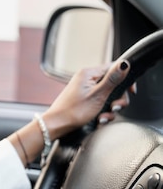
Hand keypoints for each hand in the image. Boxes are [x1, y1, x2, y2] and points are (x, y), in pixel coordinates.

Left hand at [8, 59, 134, 166]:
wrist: (57, 124)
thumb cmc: (74, 111)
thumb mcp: (98, 95)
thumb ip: (112, 79)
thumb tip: (124, 64)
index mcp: (89, 73)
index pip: (114, 68)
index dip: (125, 79)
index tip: (131, 91)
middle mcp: (87, 79)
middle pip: (113, 85)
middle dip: (117, 99)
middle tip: (114, 108)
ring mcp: (86, 90)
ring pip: (108, 97)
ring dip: (109, 110)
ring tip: (102, 117)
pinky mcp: (85, 100)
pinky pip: (101, 104)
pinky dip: (102, 113)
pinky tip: (98, 120)